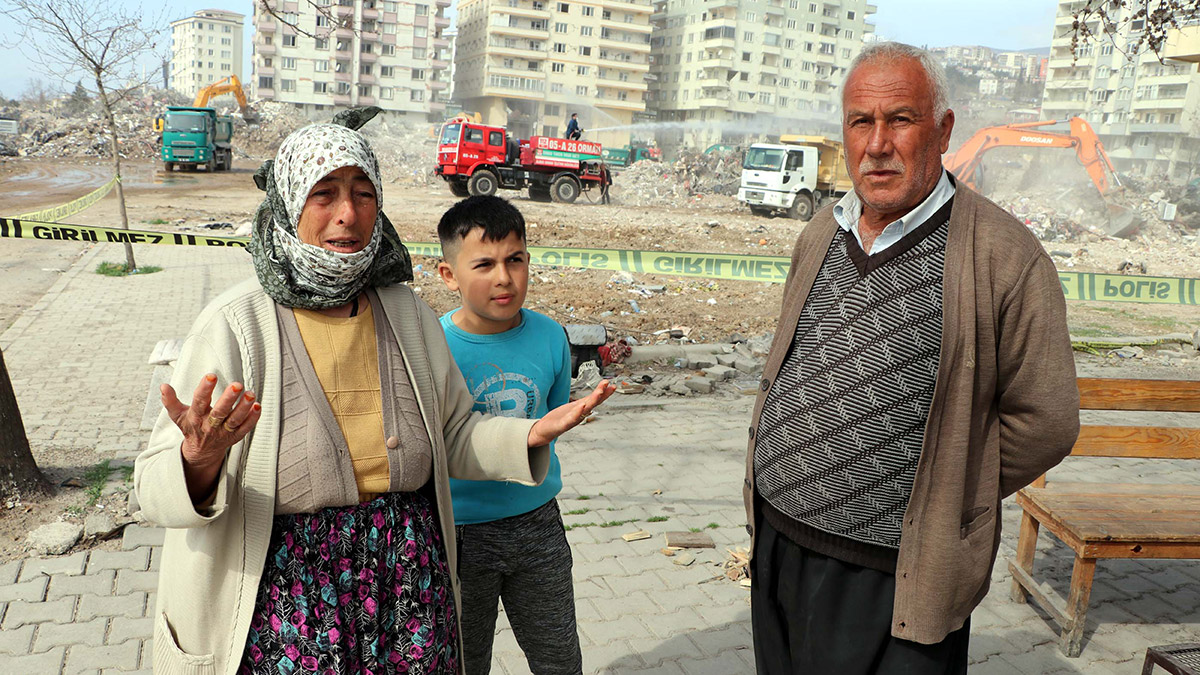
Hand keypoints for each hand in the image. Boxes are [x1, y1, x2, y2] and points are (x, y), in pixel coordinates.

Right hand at [161, 374, 261, 501]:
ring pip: (235, 420)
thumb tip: (163, 385)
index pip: (199, 402)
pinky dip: (253, 419)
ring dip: (244, 408)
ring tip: (251, 394)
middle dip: (228, 399)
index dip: (205, 389)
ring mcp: (224, 432)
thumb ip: (170, 401)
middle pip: (220, 412)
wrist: (200, 452)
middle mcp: (210, 425)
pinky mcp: (235, 436)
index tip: (211, 376)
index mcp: (195, 417)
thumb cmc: (191, 427)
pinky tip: (258, 406)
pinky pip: (245, 428)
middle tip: (237, 385)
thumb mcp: (177, 415)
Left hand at [527, 380, 614, 446]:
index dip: (604, 393)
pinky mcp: (562, 425)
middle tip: (609, 386)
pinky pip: (571, 419)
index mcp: (581, 410)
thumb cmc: (558, 419)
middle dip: (601, 395)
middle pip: (592, 404)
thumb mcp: (574, 407)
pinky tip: (581, 406)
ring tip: (599, 392)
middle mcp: (579, 415)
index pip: (594, 400)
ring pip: (584, 410)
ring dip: (592, 401)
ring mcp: (571, 420)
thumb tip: (595, 394)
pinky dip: (577, 413)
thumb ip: (585, 402)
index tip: (612, 386)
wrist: (543, 431)